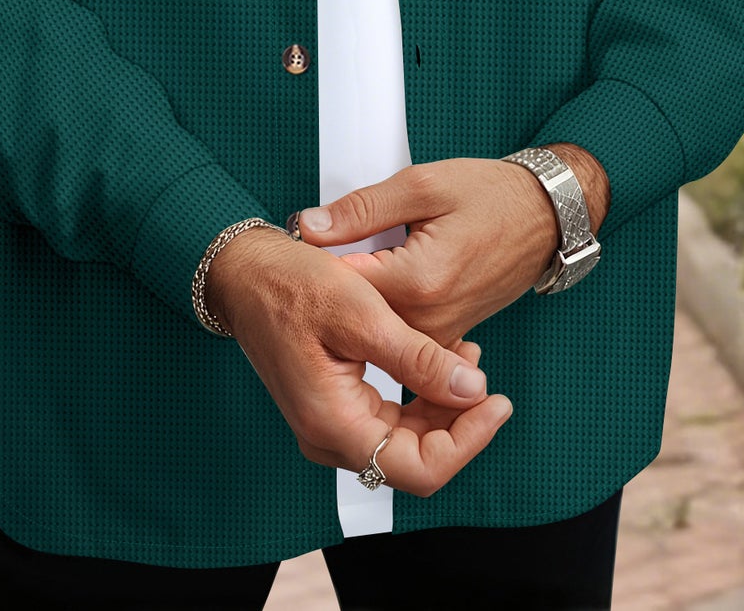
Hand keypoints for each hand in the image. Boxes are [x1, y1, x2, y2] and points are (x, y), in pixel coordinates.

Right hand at [204, 227, 513, 495]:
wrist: (246, 273)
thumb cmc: (294, 285)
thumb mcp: (362, 312)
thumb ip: (418, 358)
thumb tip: (472, 390)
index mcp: (333, 422)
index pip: (419, 468)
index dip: (468, 441)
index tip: (498, 401)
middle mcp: (329, 436)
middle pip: (414, 459)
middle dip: (459, 422)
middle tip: (486, 374)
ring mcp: (329, 425)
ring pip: (404, 441)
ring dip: (442, 408)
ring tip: (466, 356)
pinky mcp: (334, 408)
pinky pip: (388, 420)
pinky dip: (419, 396)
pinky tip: (437, 358)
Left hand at [292, 149, 607, 348]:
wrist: (545, 219)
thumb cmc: (492, 196)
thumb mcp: (423, 184)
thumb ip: (361, 209)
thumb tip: (309, 226)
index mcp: (419, 280)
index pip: (340, 283)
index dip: (314, 261)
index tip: (299, 243)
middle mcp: (429, 319)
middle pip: (353, 311)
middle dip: (332, 283)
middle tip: (315, 251)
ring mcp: (440, 334)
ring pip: (374, 326)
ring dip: (357, 298)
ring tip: (350, 263)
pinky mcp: (446, 337)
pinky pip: (399, 331)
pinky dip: (382, 308)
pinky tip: (378, 282)